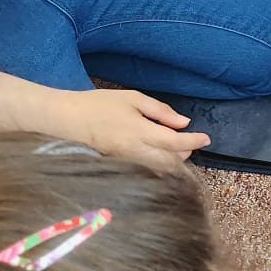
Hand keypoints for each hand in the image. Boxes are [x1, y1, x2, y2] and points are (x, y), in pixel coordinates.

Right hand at [0, 74, 210, 172]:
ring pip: (160, 170)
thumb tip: (184, 123)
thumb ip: (160, 111)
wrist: (64, 120)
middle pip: (171, 162)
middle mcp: (136, 152)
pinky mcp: (120, 168)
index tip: (206, 138)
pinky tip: (157, 155)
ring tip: (174, 149)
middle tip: (189, 141)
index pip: (175, 143)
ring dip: (173, 162)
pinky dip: (158, 165)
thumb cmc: (97, 105)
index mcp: (140, 132)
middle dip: (185, 153)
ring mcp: (127, 163)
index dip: (194, 141)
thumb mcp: (131, 99)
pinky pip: (147, 171)